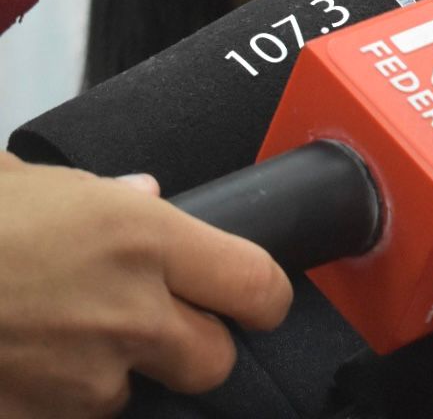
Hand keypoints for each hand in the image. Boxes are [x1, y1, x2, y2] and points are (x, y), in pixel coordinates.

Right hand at [0, 152, 292, 417]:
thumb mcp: (28, 181)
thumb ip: (106, 195)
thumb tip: (147, 193)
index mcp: (144, 239)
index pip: (259, 286)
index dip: (263, 297)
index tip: (252, 297)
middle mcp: (128, 314)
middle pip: (215, 359)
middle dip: (193, 346)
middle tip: (151, 321)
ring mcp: (80, 377)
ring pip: (132, 396)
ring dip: (109, 374)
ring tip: (54, 332)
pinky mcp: (32, 418)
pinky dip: (51, 400)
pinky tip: (20, 359)